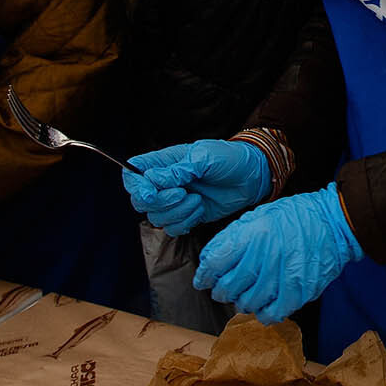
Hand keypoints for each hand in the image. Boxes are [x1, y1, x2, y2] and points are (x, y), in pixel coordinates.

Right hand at [121, 140, 270, 235]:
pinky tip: (199, 210)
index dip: (136, 186)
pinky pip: (172, 228)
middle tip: (182, 194)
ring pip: (156, 217)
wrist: (251, 177)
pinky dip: (184, 223)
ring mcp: (175, 201)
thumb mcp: (204, 157)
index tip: (150, 193)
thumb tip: (152, 179)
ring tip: (197, 200)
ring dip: (176, 212)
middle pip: (140, 201)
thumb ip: (177, 169)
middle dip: (160, 202)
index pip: (133, 175)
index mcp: (164, 162)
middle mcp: (165, 182)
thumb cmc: (228, 158)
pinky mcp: (186, 216)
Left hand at [194, 185, 362, 324]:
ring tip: (246, 295)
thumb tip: (210, 258)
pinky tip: (264, 306)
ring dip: (242, 302)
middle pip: (228, 287)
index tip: (204, 280)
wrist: (335, 221)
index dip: (204, 275)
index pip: (215, 262)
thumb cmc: (297, 215)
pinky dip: (263, 313)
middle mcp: (266, 256)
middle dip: (221, 291)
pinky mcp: (299, 291)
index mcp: (254, 234)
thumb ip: (235, 236)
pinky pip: (272, 313)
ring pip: (247, 303)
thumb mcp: (261, 214)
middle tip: (224, 289)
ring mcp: (283, 276)